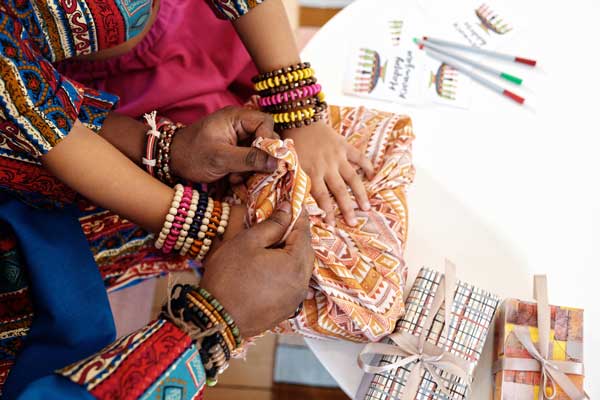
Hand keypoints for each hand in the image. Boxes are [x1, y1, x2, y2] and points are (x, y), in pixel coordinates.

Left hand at [170, 106, 278, 182]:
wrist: (172, 162)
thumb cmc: (192, 155)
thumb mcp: (221, 158)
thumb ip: (250, 159)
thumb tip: (277, 162)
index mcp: (236, 117)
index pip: (266, 122)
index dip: (268, 140)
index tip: (264, 158)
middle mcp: (240, 125)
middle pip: (266, 138)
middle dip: (261, 158)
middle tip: (252, 172)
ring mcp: (238, 138)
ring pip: (260, 152)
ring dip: (252, 168)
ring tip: (236, 178)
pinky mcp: (236, 150)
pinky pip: (251, 160)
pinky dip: (245, 171)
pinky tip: (233, 178)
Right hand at [200, 203, 313, 337]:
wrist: (216, 319)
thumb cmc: (229, 277)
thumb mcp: (247, 242)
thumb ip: (272, 224)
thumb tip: (288, 209)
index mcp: (296, 264)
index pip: (304, 232)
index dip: (298, 216)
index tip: (293, 203)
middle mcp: (302, 283)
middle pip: (306, 251)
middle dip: (296, 235)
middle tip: (281, 222)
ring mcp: (296, 299)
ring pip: (301, 268)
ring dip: (291, 254)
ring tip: (273, 244)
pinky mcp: (286, 309)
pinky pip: (293, 283)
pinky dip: (286, 271)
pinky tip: (270, 267)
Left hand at [283, 120, 373, 225]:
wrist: (298, 118)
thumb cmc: (290, 143)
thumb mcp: (288, 163)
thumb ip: (294, 180)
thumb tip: (294, 201)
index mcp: (311, 172)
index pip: (321, 197)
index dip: (328, 212)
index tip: (333, 225)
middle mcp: (326, 167)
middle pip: (339, 191)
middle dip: (347, 209)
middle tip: (354, 223)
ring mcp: (337, 156)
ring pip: (352, 178)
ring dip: (360, 193)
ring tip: (367, 207)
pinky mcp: (344, 145)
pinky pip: (359, 157)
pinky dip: (367, 166)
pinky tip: (373, 175)